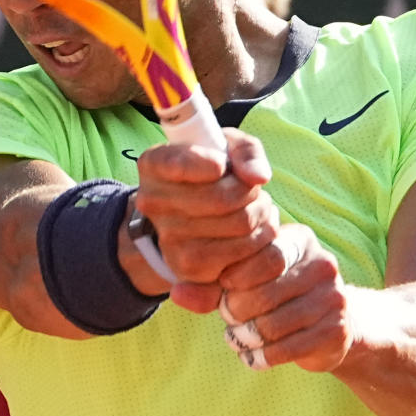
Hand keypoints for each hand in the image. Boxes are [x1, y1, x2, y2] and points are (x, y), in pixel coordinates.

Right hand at [135, 128, 279, 310]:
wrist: (190, 218)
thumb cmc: (213, 172)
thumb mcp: (227, 147)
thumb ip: (246, 151)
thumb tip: (258, 177)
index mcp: (154, 165)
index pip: (177, 164)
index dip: (205, 163)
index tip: (221, 165)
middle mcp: (153, 203)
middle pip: (223, 198)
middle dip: (251, 192)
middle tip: (253, 190)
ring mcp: (168, 239)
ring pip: (240, 225)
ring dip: (261, 214)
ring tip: (256, 209)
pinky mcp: (189, 268)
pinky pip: (244, 254)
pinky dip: (259, 240)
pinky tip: (252, 231)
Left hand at [218, 223, 353, 372]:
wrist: (327, 327)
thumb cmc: (275, 296)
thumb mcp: (243, 284)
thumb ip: (210, 286)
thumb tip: (176, 294)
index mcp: (299, 240)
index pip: (261, 256)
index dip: (235, 278)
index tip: (226, 287)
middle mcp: (322, 264)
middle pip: (264, 292)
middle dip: (236, 312)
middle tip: (230, 318)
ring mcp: (334, 298)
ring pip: (273, 324)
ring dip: (246, 338)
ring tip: (239, 337)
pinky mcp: (336, 331)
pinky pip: (287, 348)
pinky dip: (262, 357)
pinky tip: (255, 355)